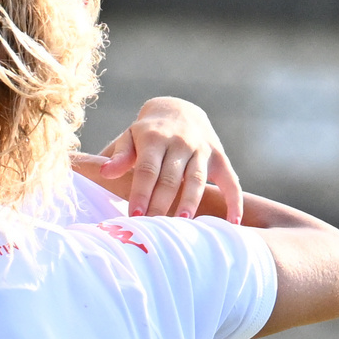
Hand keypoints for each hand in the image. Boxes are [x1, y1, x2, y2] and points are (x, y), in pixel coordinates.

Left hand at [72, 95, 241, 220]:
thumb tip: (104, 172)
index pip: (147, 169)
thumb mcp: (128, 137)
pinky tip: (233, 222)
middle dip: (161, 204)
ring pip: (197, 180)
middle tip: (152, 227)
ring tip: (183, 224)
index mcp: (154, 138)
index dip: (141, 193)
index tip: (134, 215)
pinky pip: (230, 180)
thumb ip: (118, 156)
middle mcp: (180, 142)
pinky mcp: (219, 157)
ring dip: (190, 202)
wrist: (178, 110)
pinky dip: (233, 201)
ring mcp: (201, 149)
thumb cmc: (145, 134)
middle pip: (170, 178)